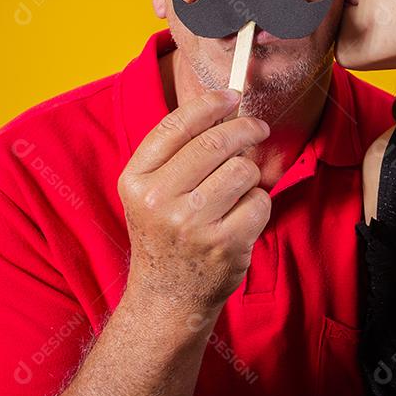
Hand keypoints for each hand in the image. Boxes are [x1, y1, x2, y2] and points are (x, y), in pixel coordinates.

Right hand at [117, 89, 271, 314]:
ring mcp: (192, 224)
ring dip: (249, 174)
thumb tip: (223, 104)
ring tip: (237, 190)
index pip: (176, 126)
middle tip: (258, 128)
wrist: (168, 299)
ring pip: (242, 169)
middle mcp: (158, 201)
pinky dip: (258, 204)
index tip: (232, 96)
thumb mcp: (150, 192)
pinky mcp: (224, 244)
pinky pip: (260, 201)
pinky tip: (242, 217)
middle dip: (245, 128)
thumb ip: (176, 152)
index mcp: (136, 181)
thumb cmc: (166, 235)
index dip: (209, 104)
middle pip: (216, 143)